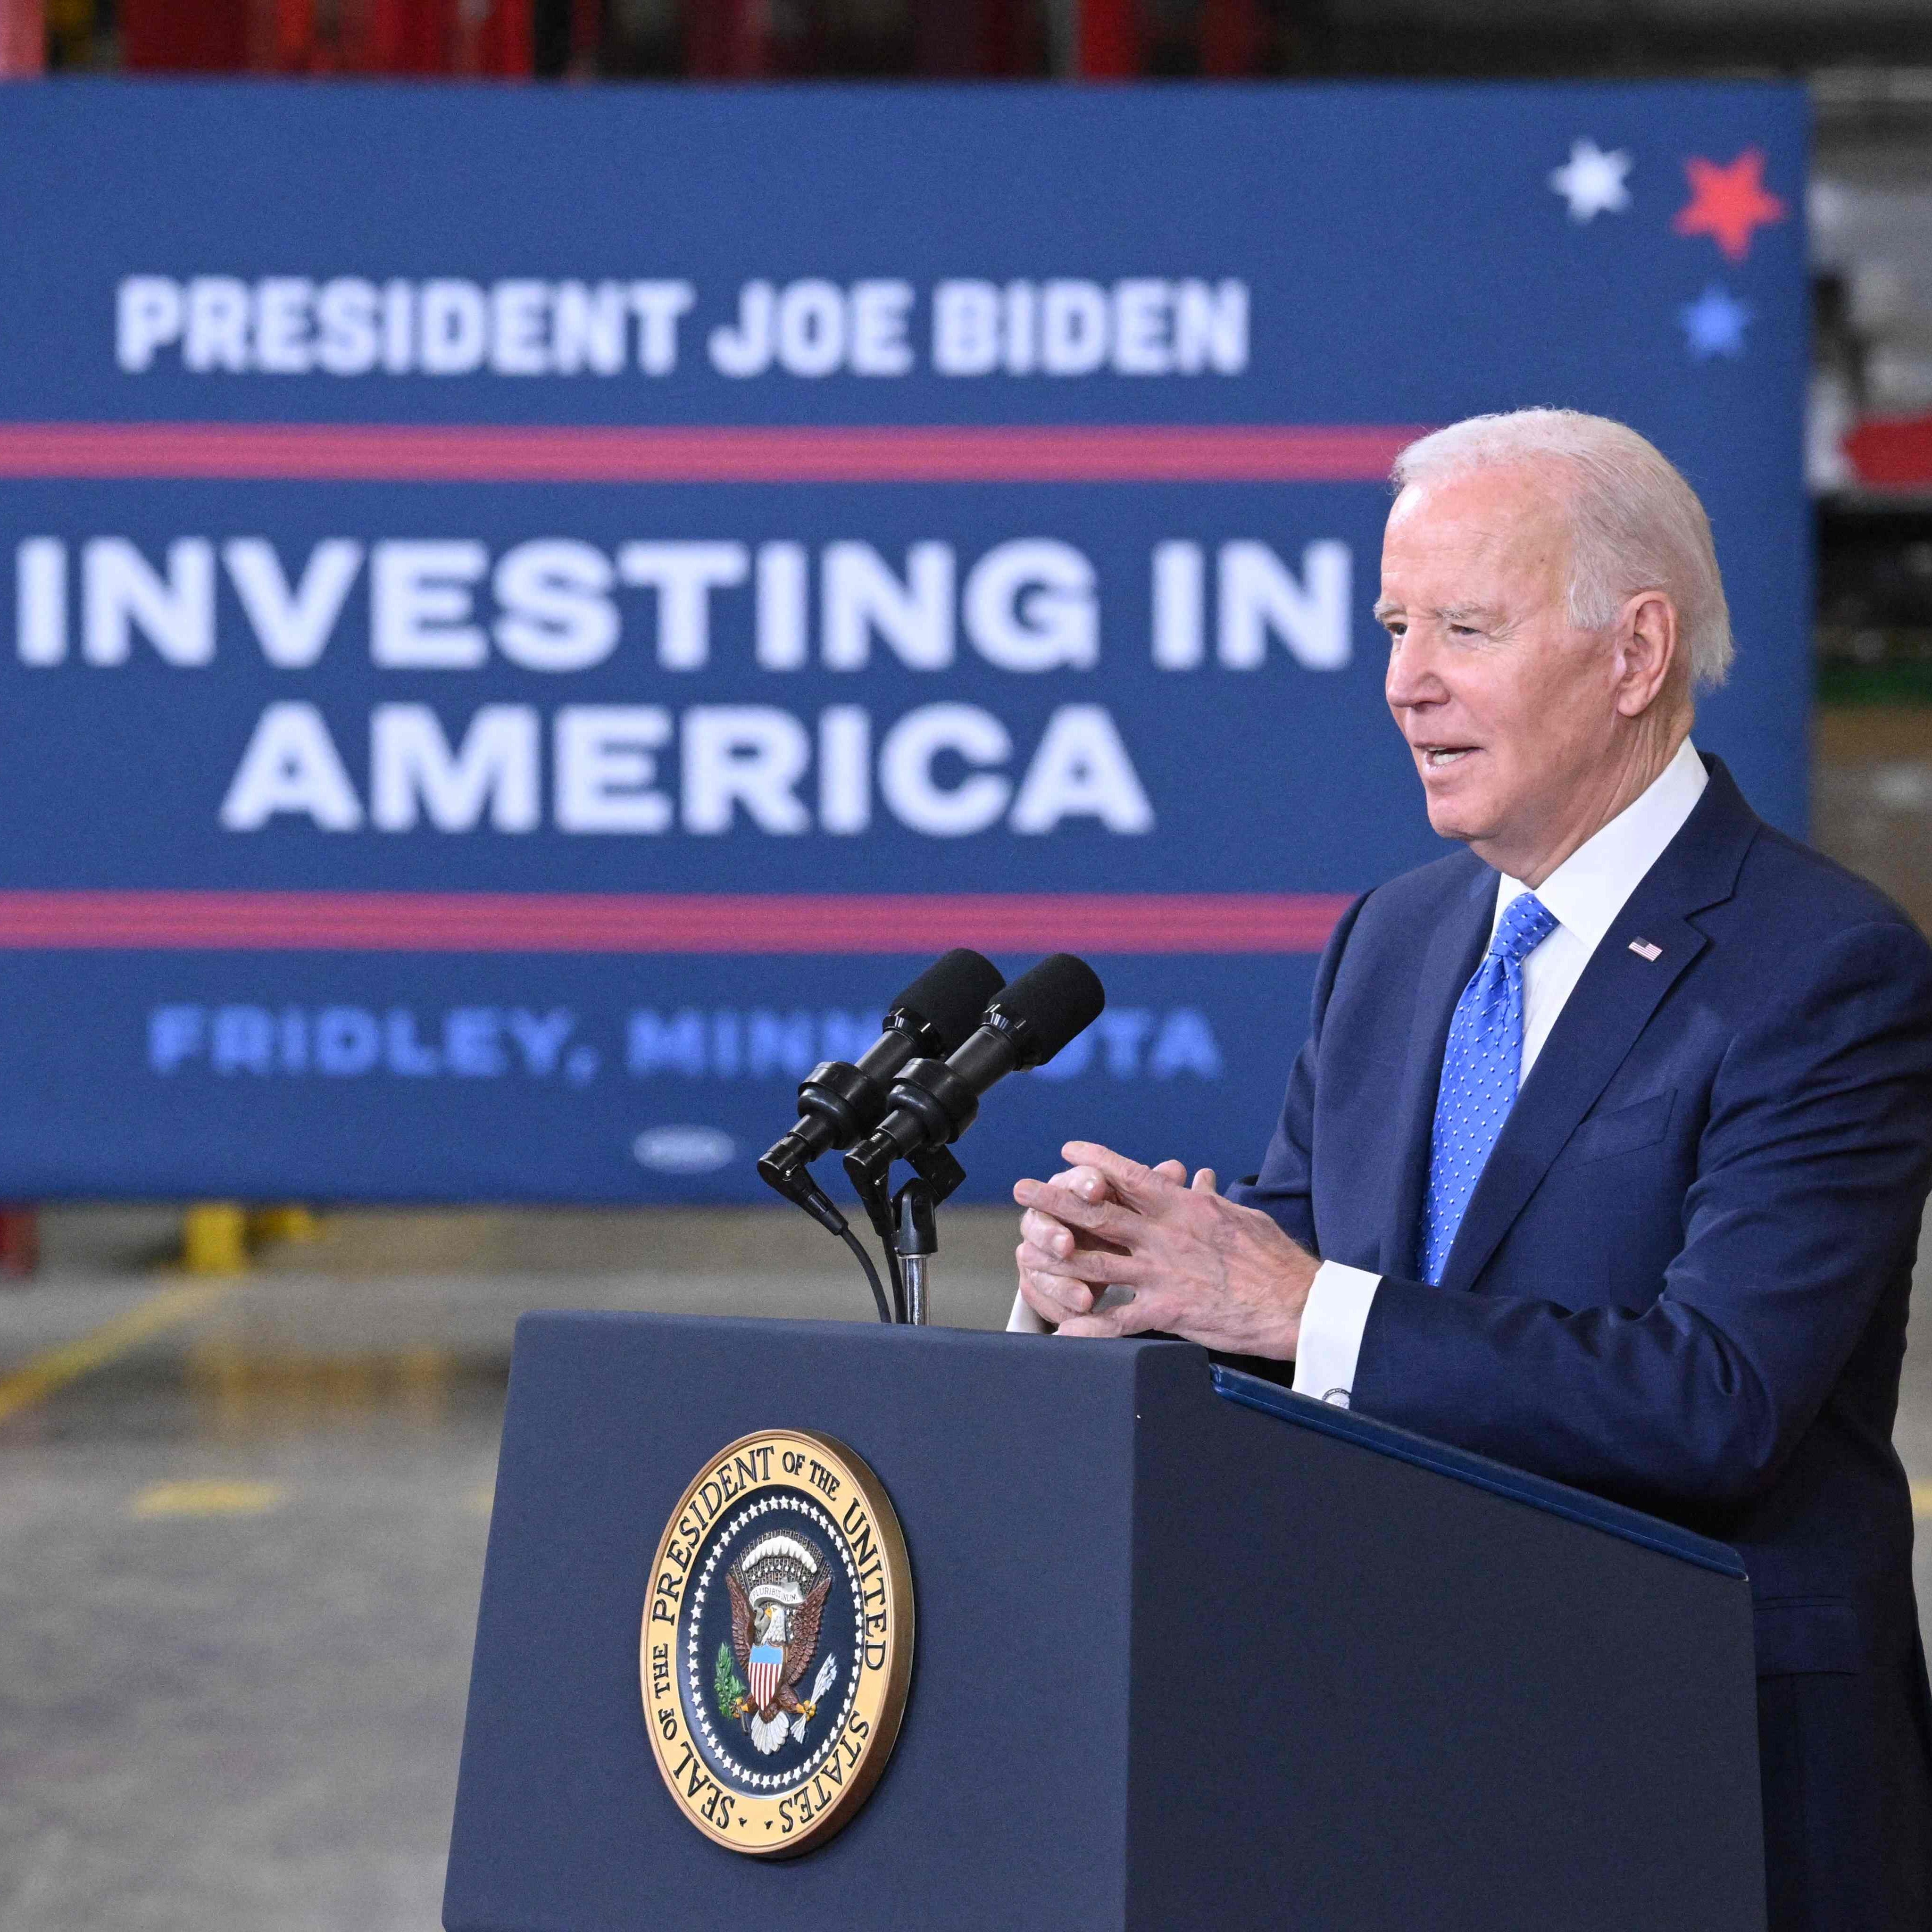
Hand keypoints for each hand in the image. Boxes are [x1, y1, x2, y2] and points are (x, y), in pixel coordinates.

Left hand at [1014, 1141, 1318, 1358]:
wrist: (1296, 1303)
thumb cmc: (1274, 1259)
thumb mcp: (1241, 1216)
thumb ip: (1210, 1199)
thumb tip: (1196, 1178)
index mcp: (1184, 1208)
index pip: (1131, 1176)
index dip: (1096, 1161)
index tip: (1068, 1151)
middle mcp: (1165, 1235)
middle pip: (1099, 1212)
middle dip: (1056, 1199)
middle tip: (1023, 1189)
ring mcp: (1162, 1273)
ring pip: (1096, 1260)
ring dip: (1056, 1253)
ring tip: (1025, 1245)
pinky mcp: (1168, 1311)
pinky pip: (1119, 1319)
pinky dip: (1089, 1324)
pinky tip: (1062, 1328)